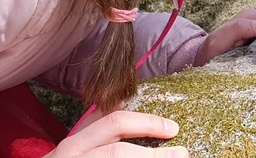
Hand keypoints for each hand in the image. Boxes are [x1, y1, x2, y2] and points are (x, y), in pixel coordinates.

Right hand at [46, 110, 188, 156]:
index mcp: (76, 143)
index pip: (114, 123)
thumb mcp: (77, 147)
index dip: (147, 123)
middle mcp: (74, 157)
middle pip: (118, 152)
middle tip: (181, 153)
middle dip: (153, 154)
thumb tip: (124, 104)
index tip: (173, 129)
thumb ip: (98, 128)